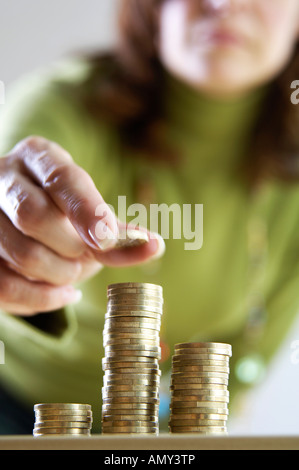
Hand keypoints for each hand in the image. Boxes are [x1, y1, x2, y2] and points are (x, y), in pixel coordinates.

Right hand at [0, 136, 163, 315]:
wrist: (21, 214)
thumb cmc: (63, 210)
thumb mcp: (90, 210)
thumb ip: (117, 229)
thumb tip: (154, 245)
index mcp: (38, 156)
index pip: (61, 178)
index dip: (86, 210)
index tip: (107, 240)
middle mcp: (4, 177)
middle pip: (34, 216)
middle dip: (71, 247)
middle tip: (89, 256)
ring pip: (22, 254)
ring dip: (60, 274)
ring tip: (76, 273)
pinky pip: (6, 286)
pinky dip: (41, 298)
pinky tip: (64, 295)